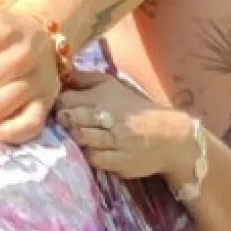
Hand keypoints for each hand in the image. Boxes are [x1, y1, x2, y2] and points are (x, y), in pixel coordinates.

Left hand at [57, 70, 194, 180]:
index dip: (60, 104)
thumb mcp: (112, 86)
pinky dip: (89, 156)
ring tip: (78, 137)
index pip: (67, 99)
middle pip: (71, 118)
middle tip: (65, 125)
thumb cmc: (134, 109)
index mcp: (104, 96)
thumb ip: (85, 78)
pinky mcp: (121, 160)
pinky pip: (94, 158)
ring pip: (81, 138)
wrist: (170, 136)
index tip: (60, 108)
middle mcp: (110, 117)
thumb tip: (61, 70)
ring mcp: (116, 140)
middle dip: (64, 122)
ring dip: (75, 139)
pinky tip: (92, 151)